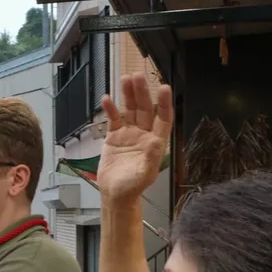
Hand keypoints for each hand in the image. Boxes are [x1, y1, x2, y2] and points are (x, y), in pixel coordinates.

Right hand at [98, 73, 173, 201]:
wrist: (114, 194)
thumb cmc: (132, 187)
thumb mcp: (145, 174)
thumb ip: (151, 157)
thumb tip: (156, 142)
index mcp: (155, 142)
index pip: (162, 118)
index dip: (163, 103)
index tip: (163, 88)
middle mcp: (143, 134)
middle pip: (144, 109)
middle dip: (142, 92)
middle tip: (138, 77)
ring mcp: (128, 134)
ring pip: (130, 110)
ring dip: (128, 95)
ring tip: (126, 79)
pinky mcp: (114, 137)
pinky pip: (113, 119)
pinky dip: (110, 109)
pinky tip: (107, 99)